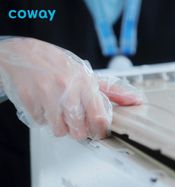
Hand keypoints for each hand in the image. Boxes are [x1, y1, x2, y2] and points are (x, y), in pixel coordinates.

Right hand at [0, 37, 143, 138]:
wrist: (24, 53)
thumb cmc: (59, 65)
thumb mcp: (88, 75)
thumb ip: (113, 91)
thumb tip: (136, 100)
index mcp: (86, 84)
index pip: (99, 118)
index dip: (101, 131)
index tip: (99, 132)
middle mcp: (68, 89)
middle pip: (79, 131)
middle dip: (79, 131)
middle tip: (77, 121)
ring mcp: (47, 95)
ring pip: (60, 130)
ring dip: (61, 127)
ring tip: (60, 112)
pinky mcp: (29, 100)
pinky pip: (41, 123)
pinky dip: (44, 119)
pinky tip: (45, 106)